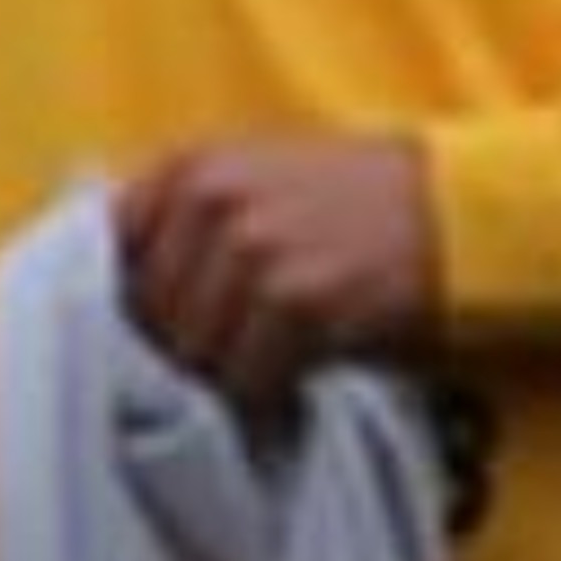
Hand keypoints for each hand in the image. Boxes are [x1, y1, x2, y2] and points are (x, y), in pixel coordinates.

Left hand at [114, 134, 437, 414]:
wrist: (457, 212)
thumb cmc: (357, 202)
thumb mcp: (260, 176)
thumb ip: (187, 217)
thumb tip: (111, 300)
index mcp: (193, 165)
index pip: (103, 253)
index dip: (118, 308)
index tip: (138, 342)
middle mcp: (212, 197)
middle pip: (146, 315)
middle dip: (173, 353)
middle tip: (211, 373)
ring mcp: (252, 247)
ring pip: (191, 355)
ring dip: (219, 381)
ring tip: (256, 378)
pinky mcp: (295, 297)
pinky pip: (245, 378)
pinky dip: (262, 396)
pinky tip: (292, 384)